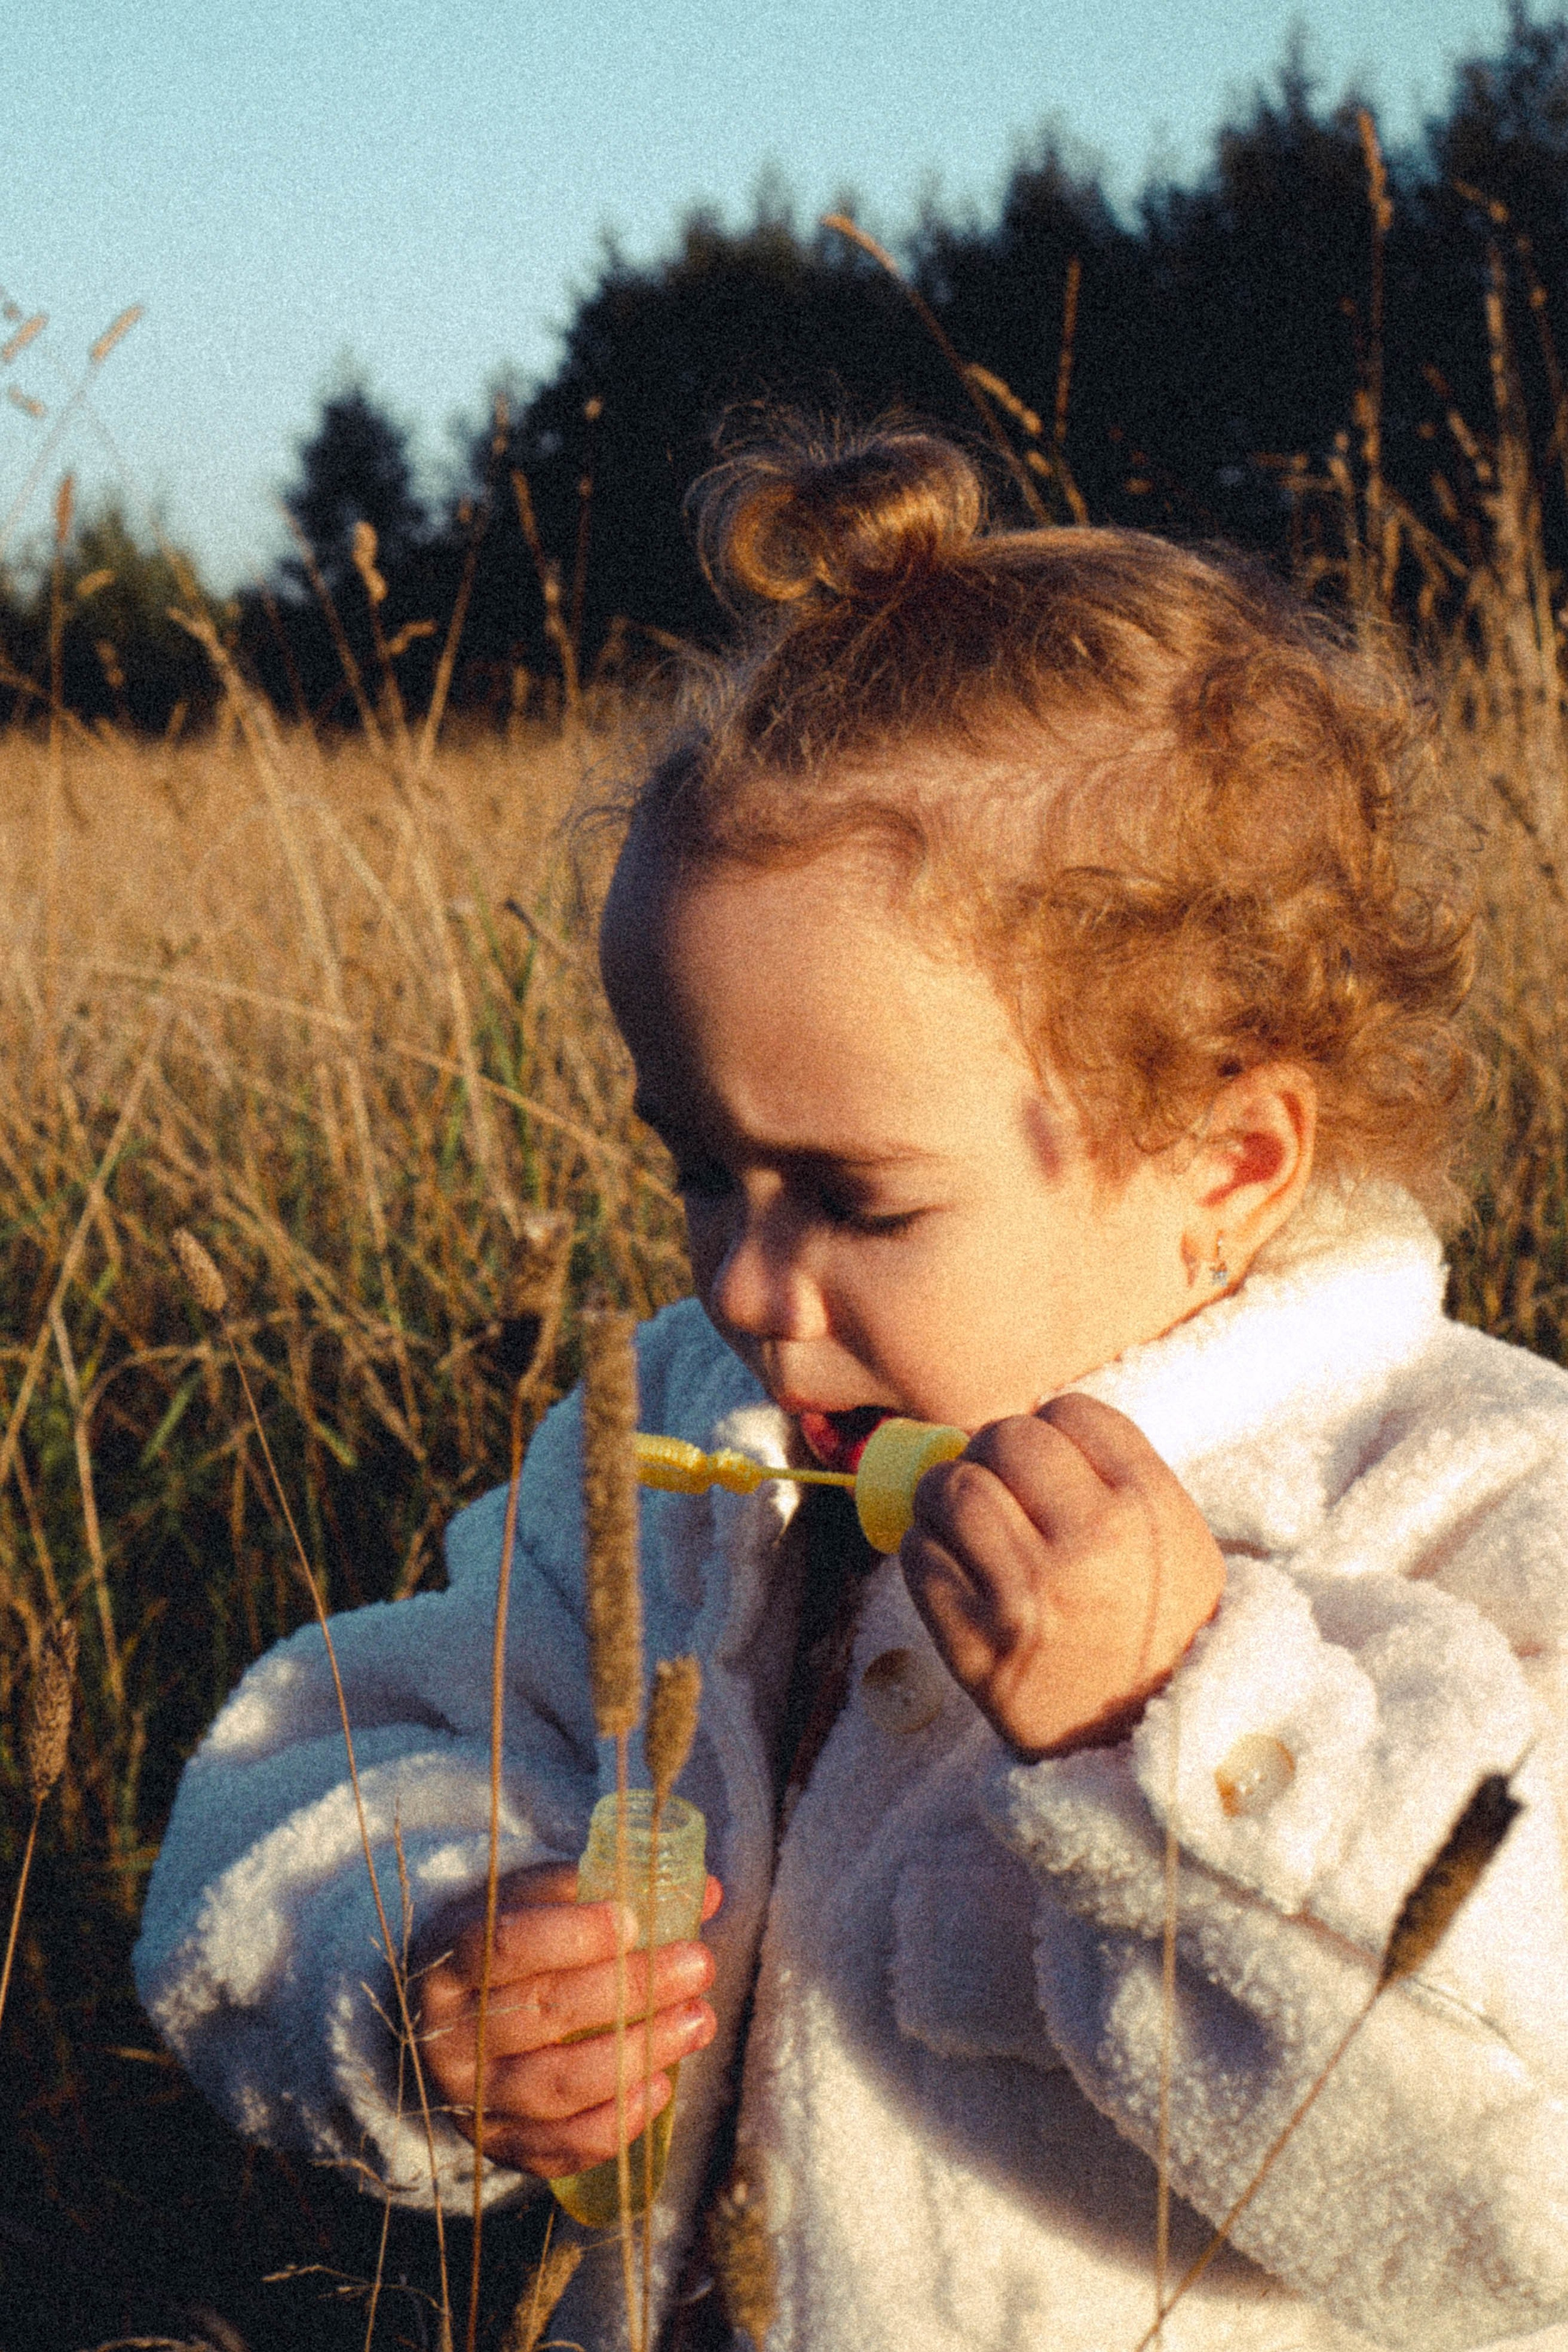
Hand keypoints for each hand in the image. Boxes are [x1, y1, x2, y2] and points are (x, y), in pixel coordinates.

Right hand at [413, 1860, 721, 2178]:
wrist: (449, 2028)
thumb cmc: (506, 1954)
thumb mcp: (532, 1907)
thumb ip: (604, 1891)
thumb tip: (703, 1891)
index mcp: (451, 1963)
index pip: (508, 1945)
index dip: (574, 1934)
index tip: (634, 1921)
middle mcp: (452, 2036)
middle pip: (547, 2012)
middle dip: (634, 1987)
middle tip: (698, 1965)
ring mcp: (474, 2100)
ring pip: (561, 2084)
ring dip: (640, 2053)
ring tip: (698, 2021)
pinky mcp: (500, 2146)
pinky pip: (562, 2147)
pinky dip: (618, 2123)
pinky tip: (661, 2086)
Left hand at [900, 1395, 1224, 1758]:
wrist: (1151, 1747)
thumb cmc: (1158, 1628)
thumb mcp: (1175, 1541)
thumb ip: (1114, 1476)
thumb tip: (1024, 1423)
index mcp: (1148, 1511)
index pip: (1071, 1413)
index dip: (1050, 1429)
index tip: (1047, 1460)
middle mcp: (1089, 1545)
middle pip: (1004, 1439)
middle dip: (991, 1454)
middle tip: (995, 1484)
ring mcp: (1028, 1597)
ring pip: (950, 1488)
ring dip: (945, 1494)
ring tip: (962, 1518)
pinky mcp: (976, 1646)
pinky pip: (919, 1557)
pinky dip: (925, 1550)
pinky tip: (950, 1564)